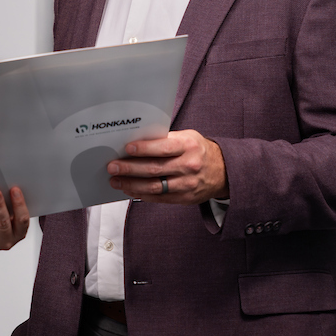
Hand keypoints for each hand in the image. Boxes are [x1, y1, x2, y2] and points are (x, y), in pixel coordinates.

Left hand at [107, 129, 227, 204]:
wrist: (223, 171)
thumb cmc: (198, 150)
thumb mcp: (188, 137)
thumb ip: (165, 139)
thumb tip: (137, 142)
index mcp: (189, 146)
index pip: (163, 148)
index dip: (144, 149)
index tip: (127, 149)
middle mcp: (188, 166)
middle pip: (154, 169)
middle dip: (130, 168)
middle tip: (112, 167)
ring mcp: (187, 184)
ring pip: (154, 187)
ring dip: (131, 184)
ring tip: (115, 181)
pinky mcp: (184, 198)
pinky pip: (158, 198)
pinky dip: (141, 194)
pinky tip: (129, 189)